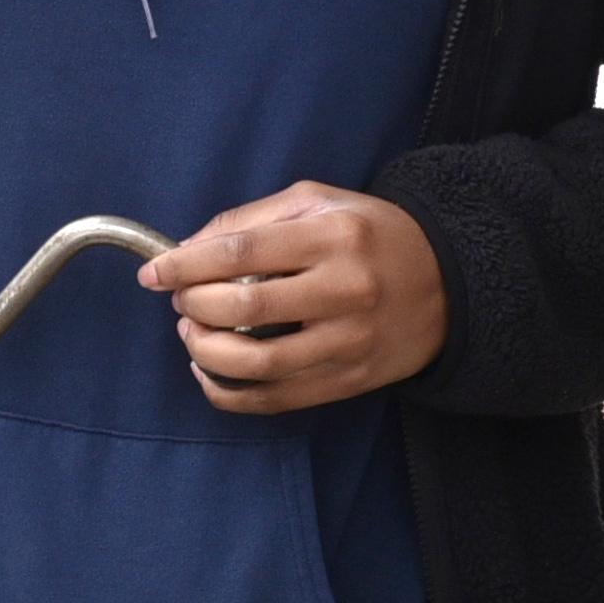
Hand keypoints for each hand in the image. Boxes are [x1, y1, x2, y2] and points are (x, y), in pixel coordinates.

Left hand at [139, 182, 446, 413]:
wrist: (449, 283)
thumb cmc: (373, 235)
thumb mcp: (320, 203)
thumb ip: (252, 218)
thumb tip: (188, 249)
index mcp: (333, 236)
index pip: (240, 251)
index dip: (185, 264)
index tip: (154, 273)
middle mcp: (343, 290)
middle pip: (241, 306)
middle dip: (192, 304)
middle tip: (181, 299)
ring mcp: (347, 342)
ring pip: (254, 363)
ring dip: (204, 351)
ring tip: (193, 333)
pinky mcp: (348, 382)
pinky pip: (273, 399)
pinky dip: (227, 391)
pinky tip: (211, 371)